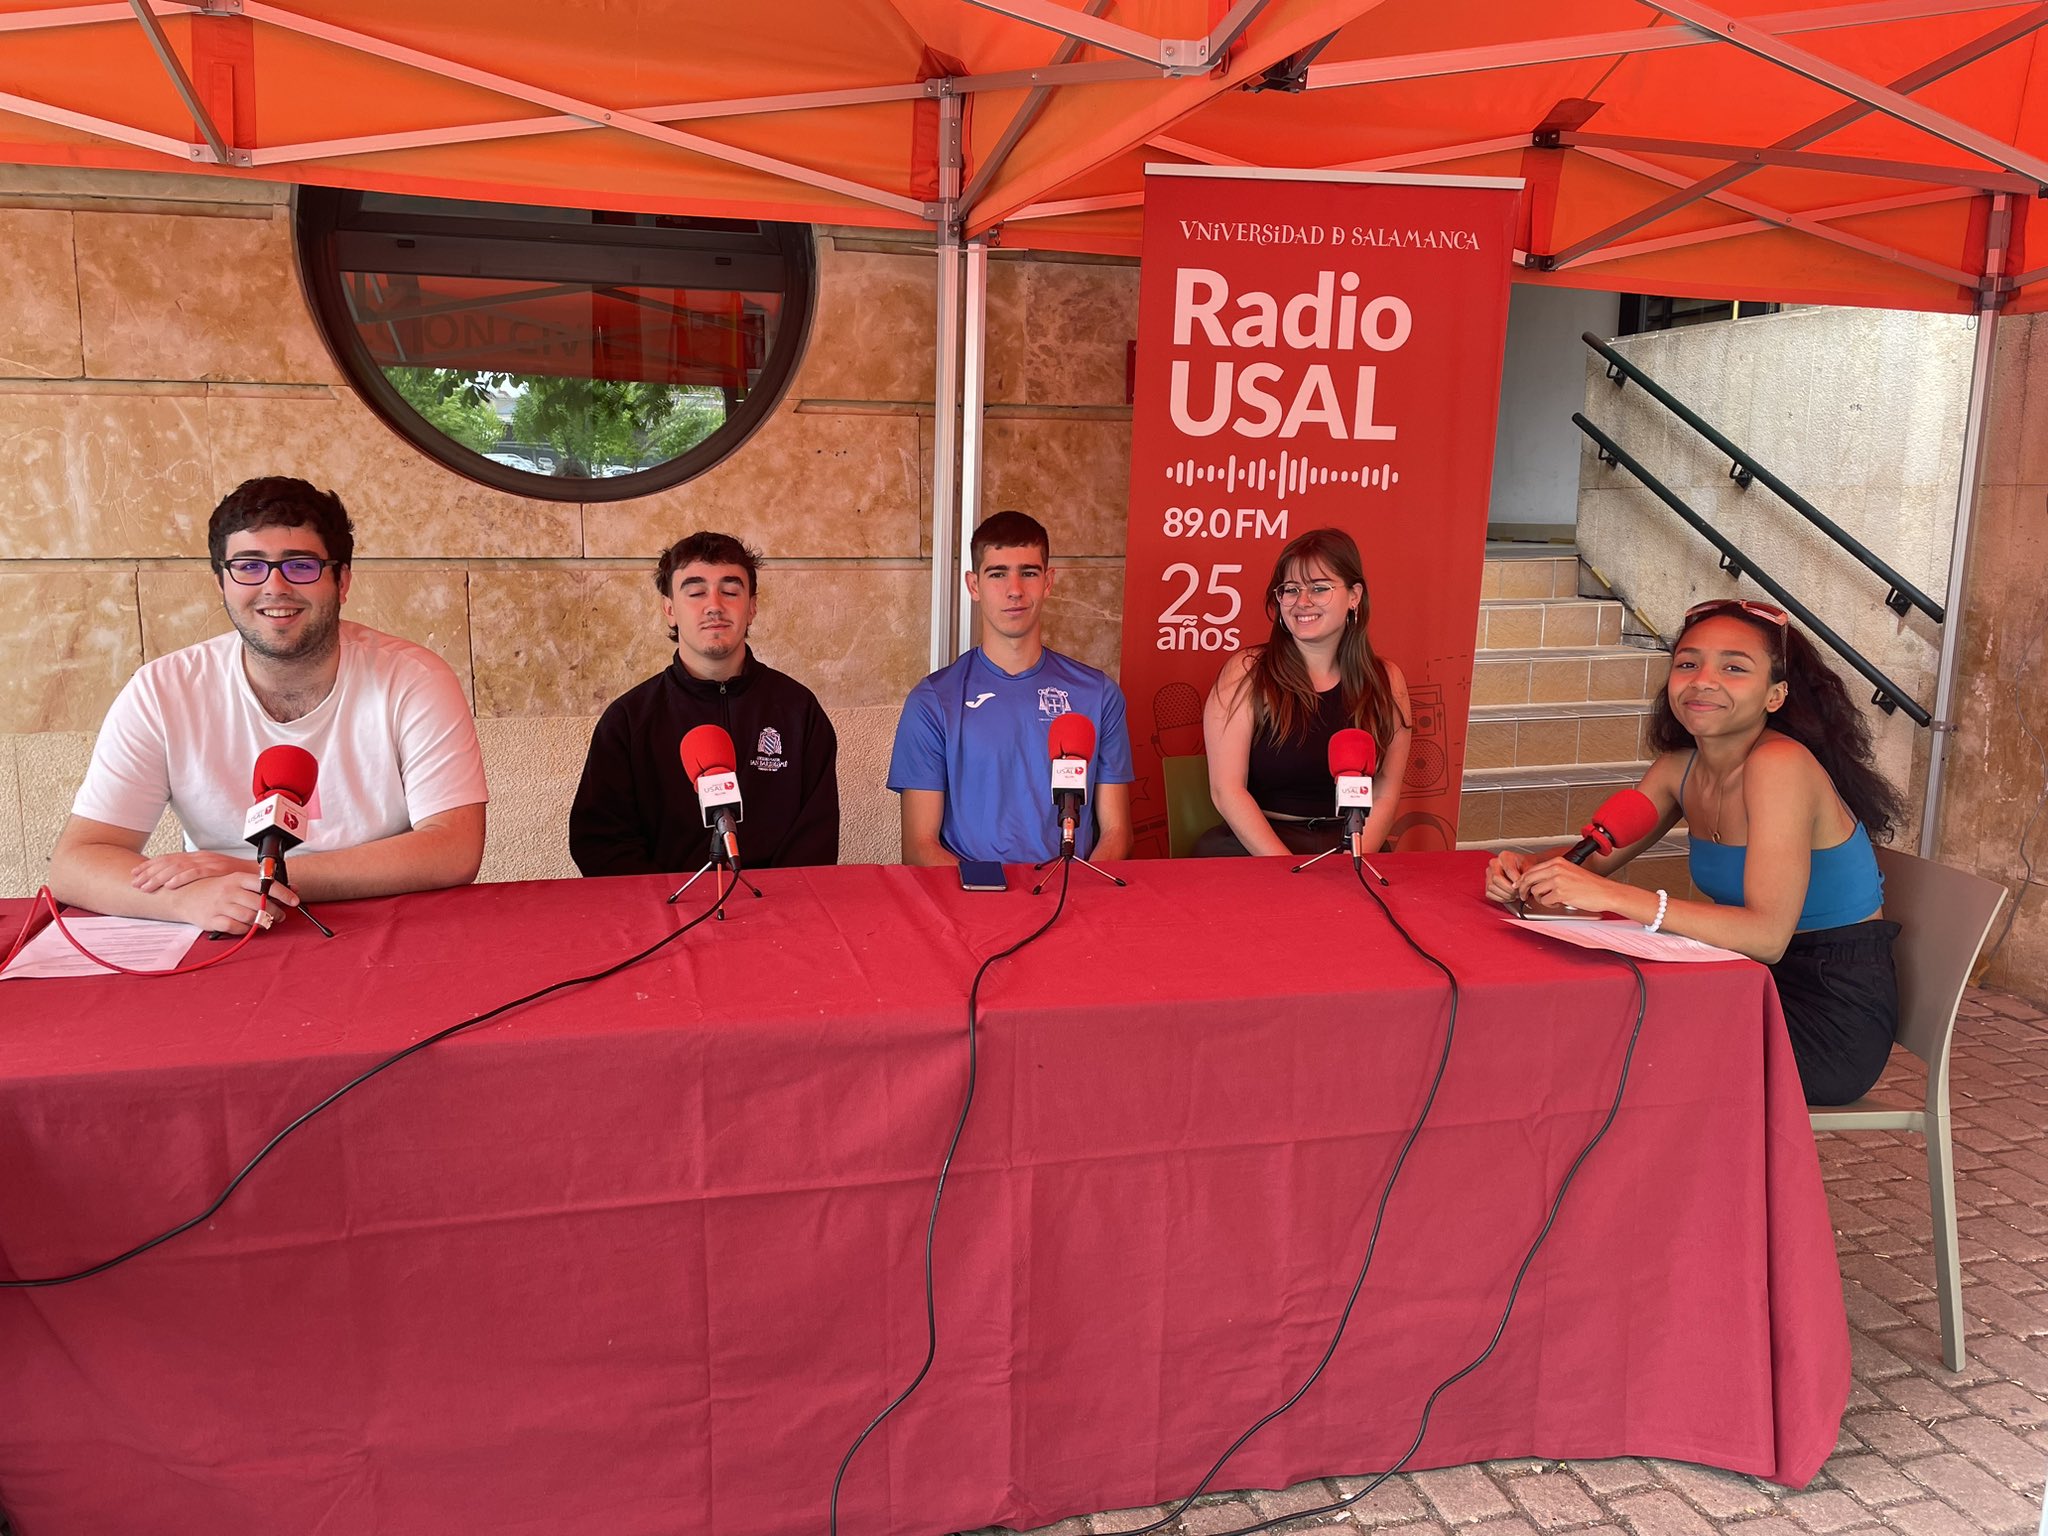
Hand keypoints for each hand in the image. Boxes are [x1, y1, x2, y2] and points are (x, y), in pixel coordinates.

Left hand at [131, 850, 253, 892]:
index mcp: (197, 856)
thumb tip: (178, 883)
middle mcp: (200, 856)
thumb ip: (197, 876)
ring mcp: (208, 861)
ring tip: (145, 886)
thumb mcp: (213, 873)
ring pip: (177, 867)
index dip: (149, 866)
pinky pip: (195, 872)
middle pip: (168, 862)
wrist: (261, 872)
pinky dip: (181, 878)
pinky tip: (169, 884)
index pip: (168, 859)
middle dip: (149, 872)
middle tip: (134, 882)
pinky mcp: (217, 868)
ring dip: (159, 877)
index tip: (135, 873)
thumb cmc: (237, 876)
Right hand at [171, 871, 298, 935]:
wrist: (184, 896)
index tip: (294, 901)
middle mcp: (229, 891)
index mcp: (237, 878)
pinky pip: (235, 928)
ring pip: (249, 917)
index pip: (265, 884)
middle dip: (275, 912)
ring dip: (262, 922)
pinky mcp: (212, 920)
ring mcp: (220, 906)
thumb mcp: (237, 881)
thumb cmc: (215, 889)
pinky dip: (246, 930)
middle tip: (280, 916)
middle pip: (260, 904)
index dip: (283, 893)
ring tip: (266, 922)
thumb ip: (263, 885)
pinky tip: (248, 927)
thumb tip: (292, 887)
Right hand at [1484, 848, 1528, 903]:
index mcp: (1505, 856)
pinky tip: (1509, 897)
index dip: (1516, 880)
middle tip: (1518, 893)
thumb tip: (1522, 885)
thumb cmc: (1525, 867)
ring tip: (1515, 895)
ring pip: (1492, 886)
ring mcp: (1489, 874)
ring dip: (1505, 894)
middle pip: (1496, 878)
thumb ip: (1527, 875)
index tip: (1522, 886)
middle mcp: (1494, 863)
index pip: (1508, 869)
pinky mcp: (1487, 884)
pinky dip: (1500, 898)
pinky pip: (1489, 893)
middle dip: (1509, 888)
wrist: (1522, 870)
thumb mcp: (1529, 867)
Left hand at [1514, 858, 1625, 916]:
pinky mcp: (1561, 893)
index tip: (1520, 886)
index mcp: (1558, 862)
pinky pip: (1545, 901)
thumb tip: (1535, 881)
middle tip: (1523, 896)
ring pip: (1535, 891)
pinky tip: (1558, 903)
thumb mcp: (1570, 871)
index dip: (1523, 879)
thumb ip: (1553, 873)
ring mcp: (1558, 880)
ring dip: (1540, 898)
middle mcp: (1556, 869)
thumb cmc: (1591, 885)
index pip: (1532, 869)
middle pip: (1528, 878)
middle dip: (1523, 889)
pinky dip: (1549, 905)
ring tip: (1551, 900)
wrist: (1606, 892)